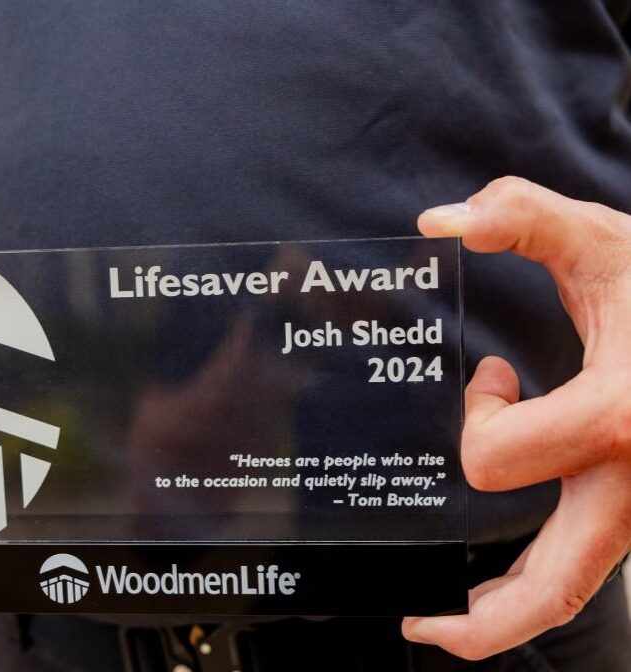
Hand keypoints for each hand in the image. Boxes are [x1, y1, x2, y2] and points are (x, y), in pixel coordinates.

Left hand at [401, 177, 630, 658]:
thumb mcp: (611, 243)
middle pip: (551, 591)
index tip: (492, 374)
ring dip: (512, 611)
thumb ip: (524, 216)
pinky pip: (594, 564)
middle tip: (420, 620)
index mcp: (621, 420)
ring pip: (575, 592)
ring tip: (454, 615)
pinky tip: (514, 559)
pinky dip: (548, 578)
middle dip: (479, 619)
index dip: (476, 415)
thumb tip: (440, 221)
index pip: (497, 457)